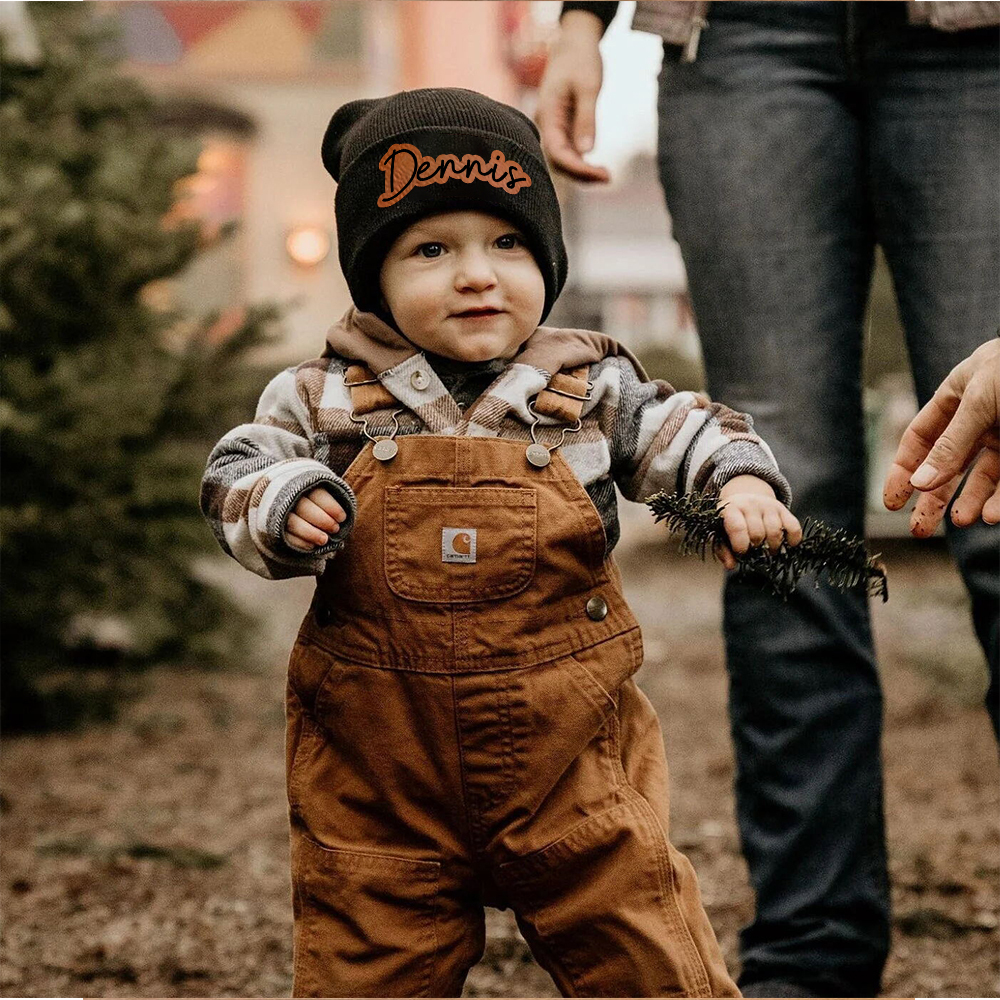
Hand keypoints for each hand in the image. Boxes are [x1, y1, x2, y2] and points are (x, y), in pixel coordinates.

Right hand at [284, 487, 346, 551]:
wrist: (283, 502)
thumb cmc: (313, 499)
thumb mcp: (322, 493)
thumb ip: (332, 501)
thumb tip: (343, 518)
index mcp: (302, 484)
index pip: (317, 494)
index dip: (331, 507)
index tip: (342, 518)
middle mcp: (287, 497)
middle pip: (304, 507)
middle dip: (322, 520)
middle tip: (335, 528)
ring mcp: (278, 513)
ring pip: (293, 523)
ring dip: (311, 533)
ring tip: (324, 540)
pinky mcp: (274, 528)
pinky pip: (285, 536)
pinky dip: (299, 542)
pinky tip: (312, 546)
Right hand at [535, 11, 610, 183]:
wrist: (574, 43)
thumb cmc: (581, 60)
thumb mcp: (588, 87)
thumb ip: (586, 119)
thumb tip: (587, 152)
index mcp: (547, 115)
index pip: (558, 153)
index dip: (578, 168)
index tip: (602, 174)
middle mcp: (546, 125)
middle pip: (558, 162)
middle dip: (581, 174)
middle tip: (608, 178)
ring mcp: (553, 128)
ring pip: (563, 160)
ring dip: (582, 172)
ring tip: (606, 176)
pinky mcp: (562, 127)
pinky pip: (569, 152)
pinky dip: (582, 163)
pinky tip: (598, 168)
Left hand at [715, 476, 802, 570]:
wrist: (743, 499)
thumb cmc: (731, 521)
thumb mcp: (721, 531)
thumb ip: (723, 550)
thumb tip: (731, 565)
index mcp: (731, 510)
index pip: (738, 528)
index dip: (741, 545)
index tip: (742, 553)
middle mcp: (750, 504)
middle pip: (758, 533)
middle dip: (757, 547)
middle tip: (756, 551)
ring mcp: (768, 505)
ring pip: (775, 531)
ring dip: (773, 546)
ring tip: (769, 550)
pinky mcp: (782, 509)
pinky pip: (793, 526)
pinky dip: (793, 539)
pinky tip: (788, 545)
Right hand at [883, 339, 999, 535]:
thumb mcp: (978, 402)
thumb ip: (950, 444)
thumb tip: (920, 483)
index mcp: (957, 397)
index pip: (920, 439)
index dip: (904, 470)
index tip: (893, 501)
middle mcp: (979, 420)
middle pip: (946, 466)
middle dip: (933, 499)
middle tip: (919, 529)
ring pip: (981, 478)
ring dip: (970, 502)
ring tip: (961, 521)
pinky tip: (992, 514)